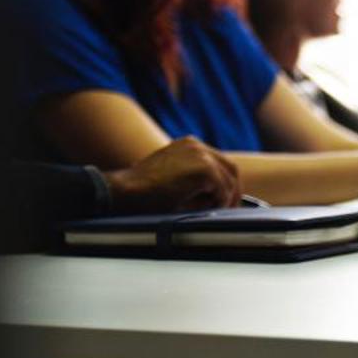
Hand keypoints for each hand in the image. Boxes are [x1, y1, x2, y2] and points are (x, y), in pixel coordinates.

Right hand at [102, 137, 240, 213]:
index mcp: (188, 146)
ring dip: (225, 198)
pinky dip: (220, 201)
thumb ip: (193, 181)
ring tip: (215, 212)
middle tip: (230, 209)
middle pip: (230, 168)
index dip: (226, 182)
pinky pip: (223, 189)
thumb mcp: (171, 178)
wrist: (124, 191)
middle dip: (233, 190)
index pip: (219, 162)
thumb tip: (215, 197)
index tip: (225, 199)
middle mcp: (196, 145)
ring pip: (229, 179)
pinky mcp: (203, 169)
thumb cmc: (141, 191)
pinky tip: (210, 209)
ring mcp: (201, 155)